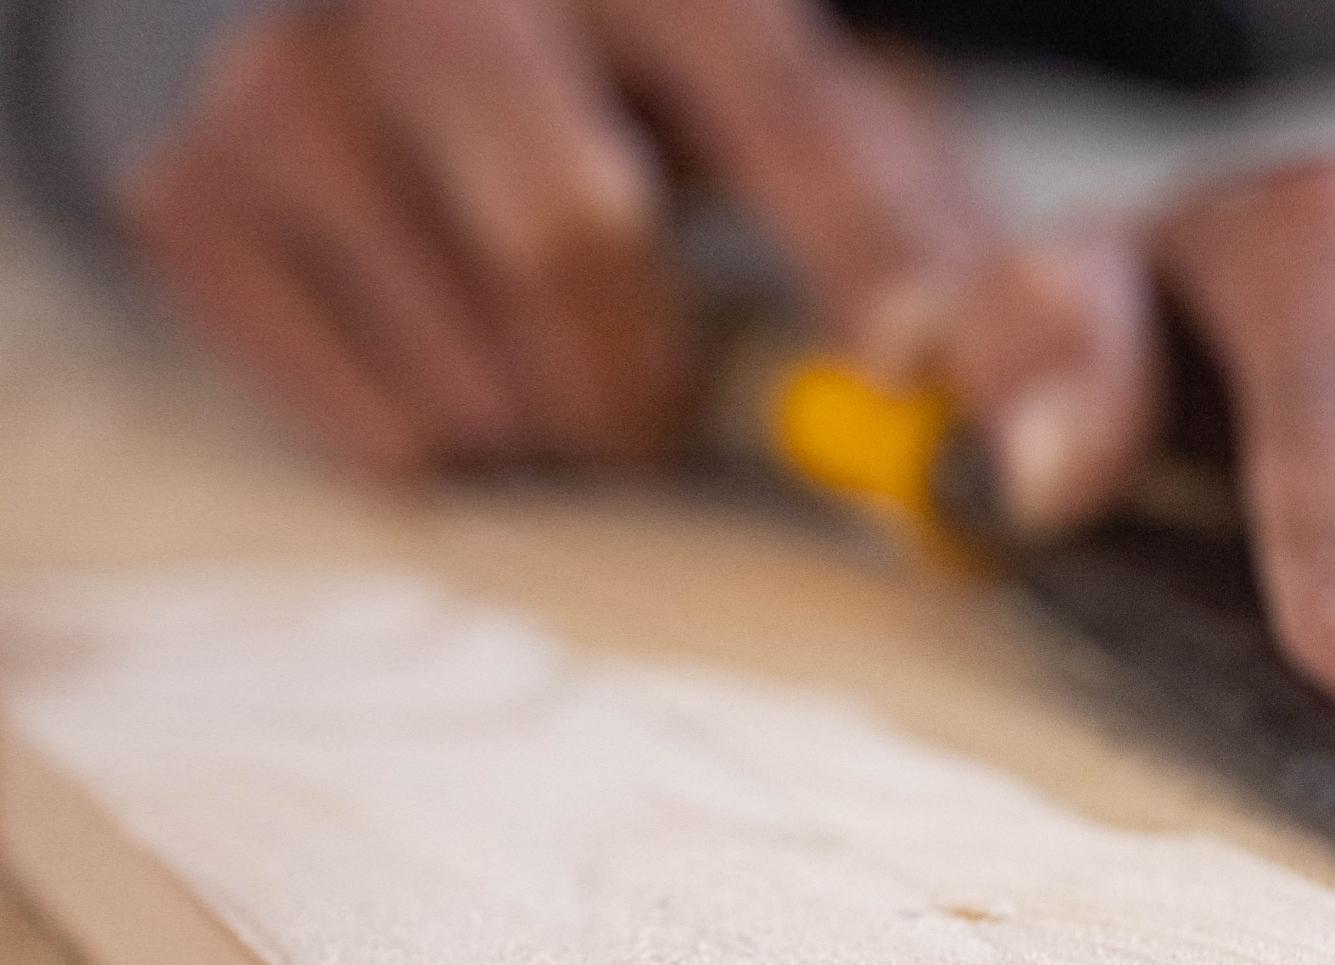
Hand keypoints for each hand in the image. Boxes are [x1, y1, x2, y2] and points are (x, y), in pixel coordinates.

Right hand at [120, 0, 988, 481]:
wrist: (409, 22)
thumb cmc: (652, 97)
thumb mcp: (797, 111)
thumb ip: (932, 235)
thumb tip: (1034, 408)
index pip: (769, 103)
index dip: (854, 239)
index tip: (919, 362)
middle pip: (572, 235)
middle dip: (652, 372)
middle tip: (666, 405)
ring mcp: (293, 85)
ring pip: (477, 369)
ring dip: (567, 425)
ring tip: (564, 357)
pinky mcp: (195, 193)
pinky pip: (379, 434)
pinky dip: (463, 447)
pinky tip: (468, 360)